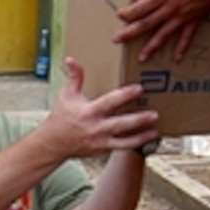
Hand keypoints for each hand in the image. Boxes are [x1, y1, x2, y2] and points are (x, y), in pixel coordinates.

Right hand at [37, 57, 158, 158]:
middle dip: (138, 119)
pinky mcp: (103, 150)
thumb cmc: (61, 117)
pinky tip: (147, 139)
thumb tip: (72, 59)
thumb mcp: (67, 95)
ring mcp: (100, 141)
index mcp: (88, 112)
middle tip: (154, 113)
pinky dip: (135, 144)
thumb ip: (74, 77)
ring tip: (156, 130)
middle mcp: (96, 128)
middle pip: (121, 124)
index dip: (125, 95)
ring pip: (125, 140)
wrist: (53, 143)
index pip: (109, 102)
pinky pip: (121, 147)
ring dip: (141, 136)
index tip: (139, 88)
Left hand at [114, 0, 209, 61]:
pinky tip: (176, 56)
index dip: (127, 13)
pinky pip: (188, 35)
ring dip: (151, 46)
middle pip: (146, 24)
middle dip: (130, 33)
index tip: (119, 15)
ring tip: (141, 57)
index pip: (140, 8)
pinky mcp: (197, 17)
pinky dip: (182, 47)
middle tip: (117, 40)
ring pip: (164, 34)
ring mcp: (184, 14)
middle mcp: (172, 7)